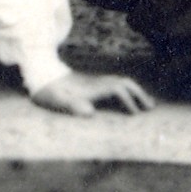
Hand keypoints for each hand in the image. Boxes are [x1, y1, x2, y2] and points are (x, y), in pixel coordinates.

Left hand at [32, 70, 154, 117]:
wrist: (40, 77)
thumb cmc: (47, 92)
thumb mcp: (55, 100)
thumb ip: (70, 105)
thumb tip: (89, 113)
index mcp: (91, 88)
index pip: (117, 90)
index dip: (128, 101)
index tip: (135, 115)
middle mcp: (97, 83)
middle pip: (124, 83)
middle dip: (139, 94)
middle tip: (151, 108)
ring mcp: (95, 83)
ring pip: (122, 83)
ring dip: (136, 92)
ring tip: (147, 105)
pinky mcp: (93, 86)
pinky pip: (116, 86)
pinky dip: (127, 93)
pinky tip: (129, 102)